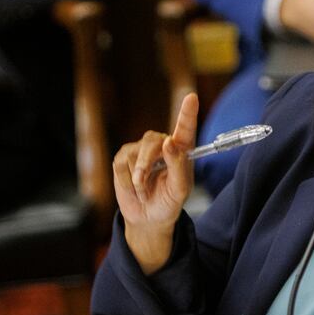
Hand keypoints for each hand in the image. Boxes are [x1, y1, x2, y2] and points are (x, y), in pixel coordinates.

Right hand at [112, 93, 198, 273]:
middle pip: (152, 141)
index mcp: (181, 150)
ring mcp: (141, 149)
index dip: (188, 112)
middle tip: (145, 183)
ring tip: (144, 190)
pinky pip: (121, 164)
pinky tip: (134, 188)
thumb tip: (168, 142)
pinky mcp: (124, 157)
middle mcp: (161, 145)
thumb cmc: (169, 201)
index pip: (185, 128)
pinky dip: (126, 181)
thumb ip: (178, 166)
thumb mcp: (180, 190)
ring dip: (138, 179)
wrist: (148, 217)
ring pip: (135, 154)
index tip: (191, 97)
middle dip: (146, 164)